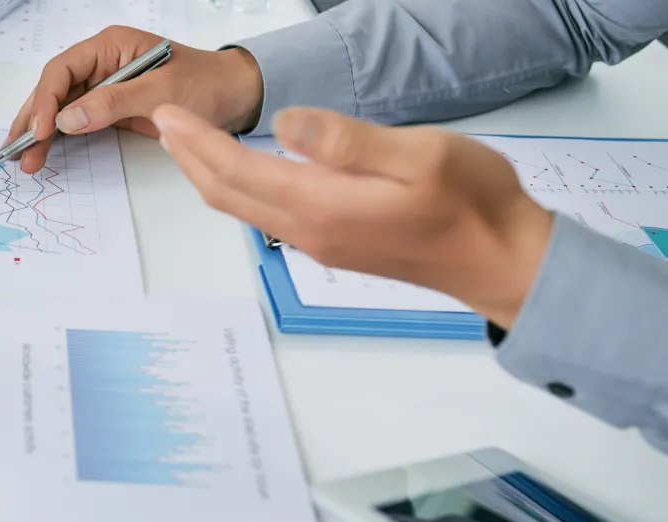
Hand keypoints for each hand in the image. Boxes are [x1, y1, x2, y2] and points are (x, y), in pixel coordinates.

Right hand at [7, 27, 261, 173]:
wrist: (234, 96)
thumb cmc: (205, 83)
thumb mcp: (161, 92)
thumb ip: (113, 102)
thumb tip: (69, 119)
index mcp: (110, 46)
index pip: (63, 70)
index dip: (46, 100)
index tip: (41, 130)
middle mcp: (101, 63)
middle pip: (54, 89)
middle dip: (33, 120)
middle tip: (17, 149)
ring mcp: (103, 86)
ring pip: (60, 108)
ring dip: (41, 133)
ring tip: (25, 160)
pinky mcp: (109, 108)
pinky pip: (76, 121)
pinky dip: (59, 138)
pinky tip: (44, 154)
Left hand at [153, 105, 554, 328]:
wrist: (504, 261)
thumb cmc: (473, 205)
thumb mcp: (418, 155)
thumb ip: (347, 141)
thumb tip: (286, 123)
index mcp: (323, 206)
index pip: (237, 170)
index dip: (197, 142)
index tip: (168, 116)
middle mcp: (311, 230)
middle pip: (228, 194)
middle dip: (190, 158)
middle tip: (163, 124)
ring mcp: (321, 242)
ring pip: (245, 209)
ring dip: (210, 176)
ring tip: (188, 146)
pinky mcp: (336, 245)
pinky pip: (268, 215)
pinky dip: (239, 189)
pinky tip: (243, 173)